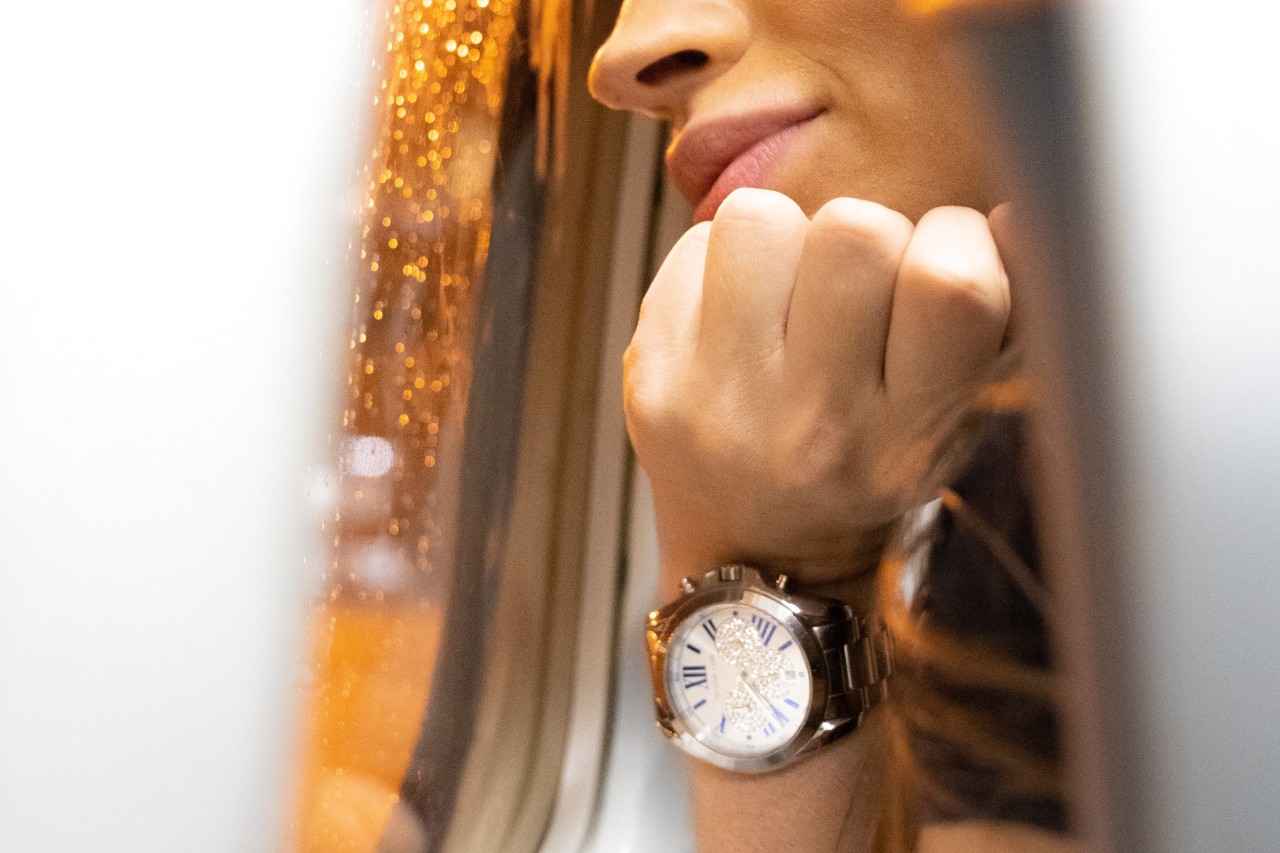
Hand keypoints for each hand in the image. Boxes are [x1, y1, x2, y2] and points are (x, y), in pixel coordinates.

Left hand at [625, 188, 1011, 595]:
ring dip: (787, 239)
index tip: (943, 266)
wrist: (753, 556)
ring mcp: (716, 403)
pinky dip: (723, 262)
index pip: (953, 284)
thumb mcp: (953, 419)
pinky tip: (737, 319)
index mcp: (905, 441)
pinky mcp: (648, 374)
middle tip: (857, 291)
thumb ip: (994, 320)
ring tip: (791, 298)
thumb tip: (1006, 216)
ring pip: (761, 216)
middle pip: (855, 228)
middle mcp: (810, 428)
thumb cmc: (868, 465)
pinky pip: (694, 242)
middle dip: (868, 237)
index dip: (959, 241)